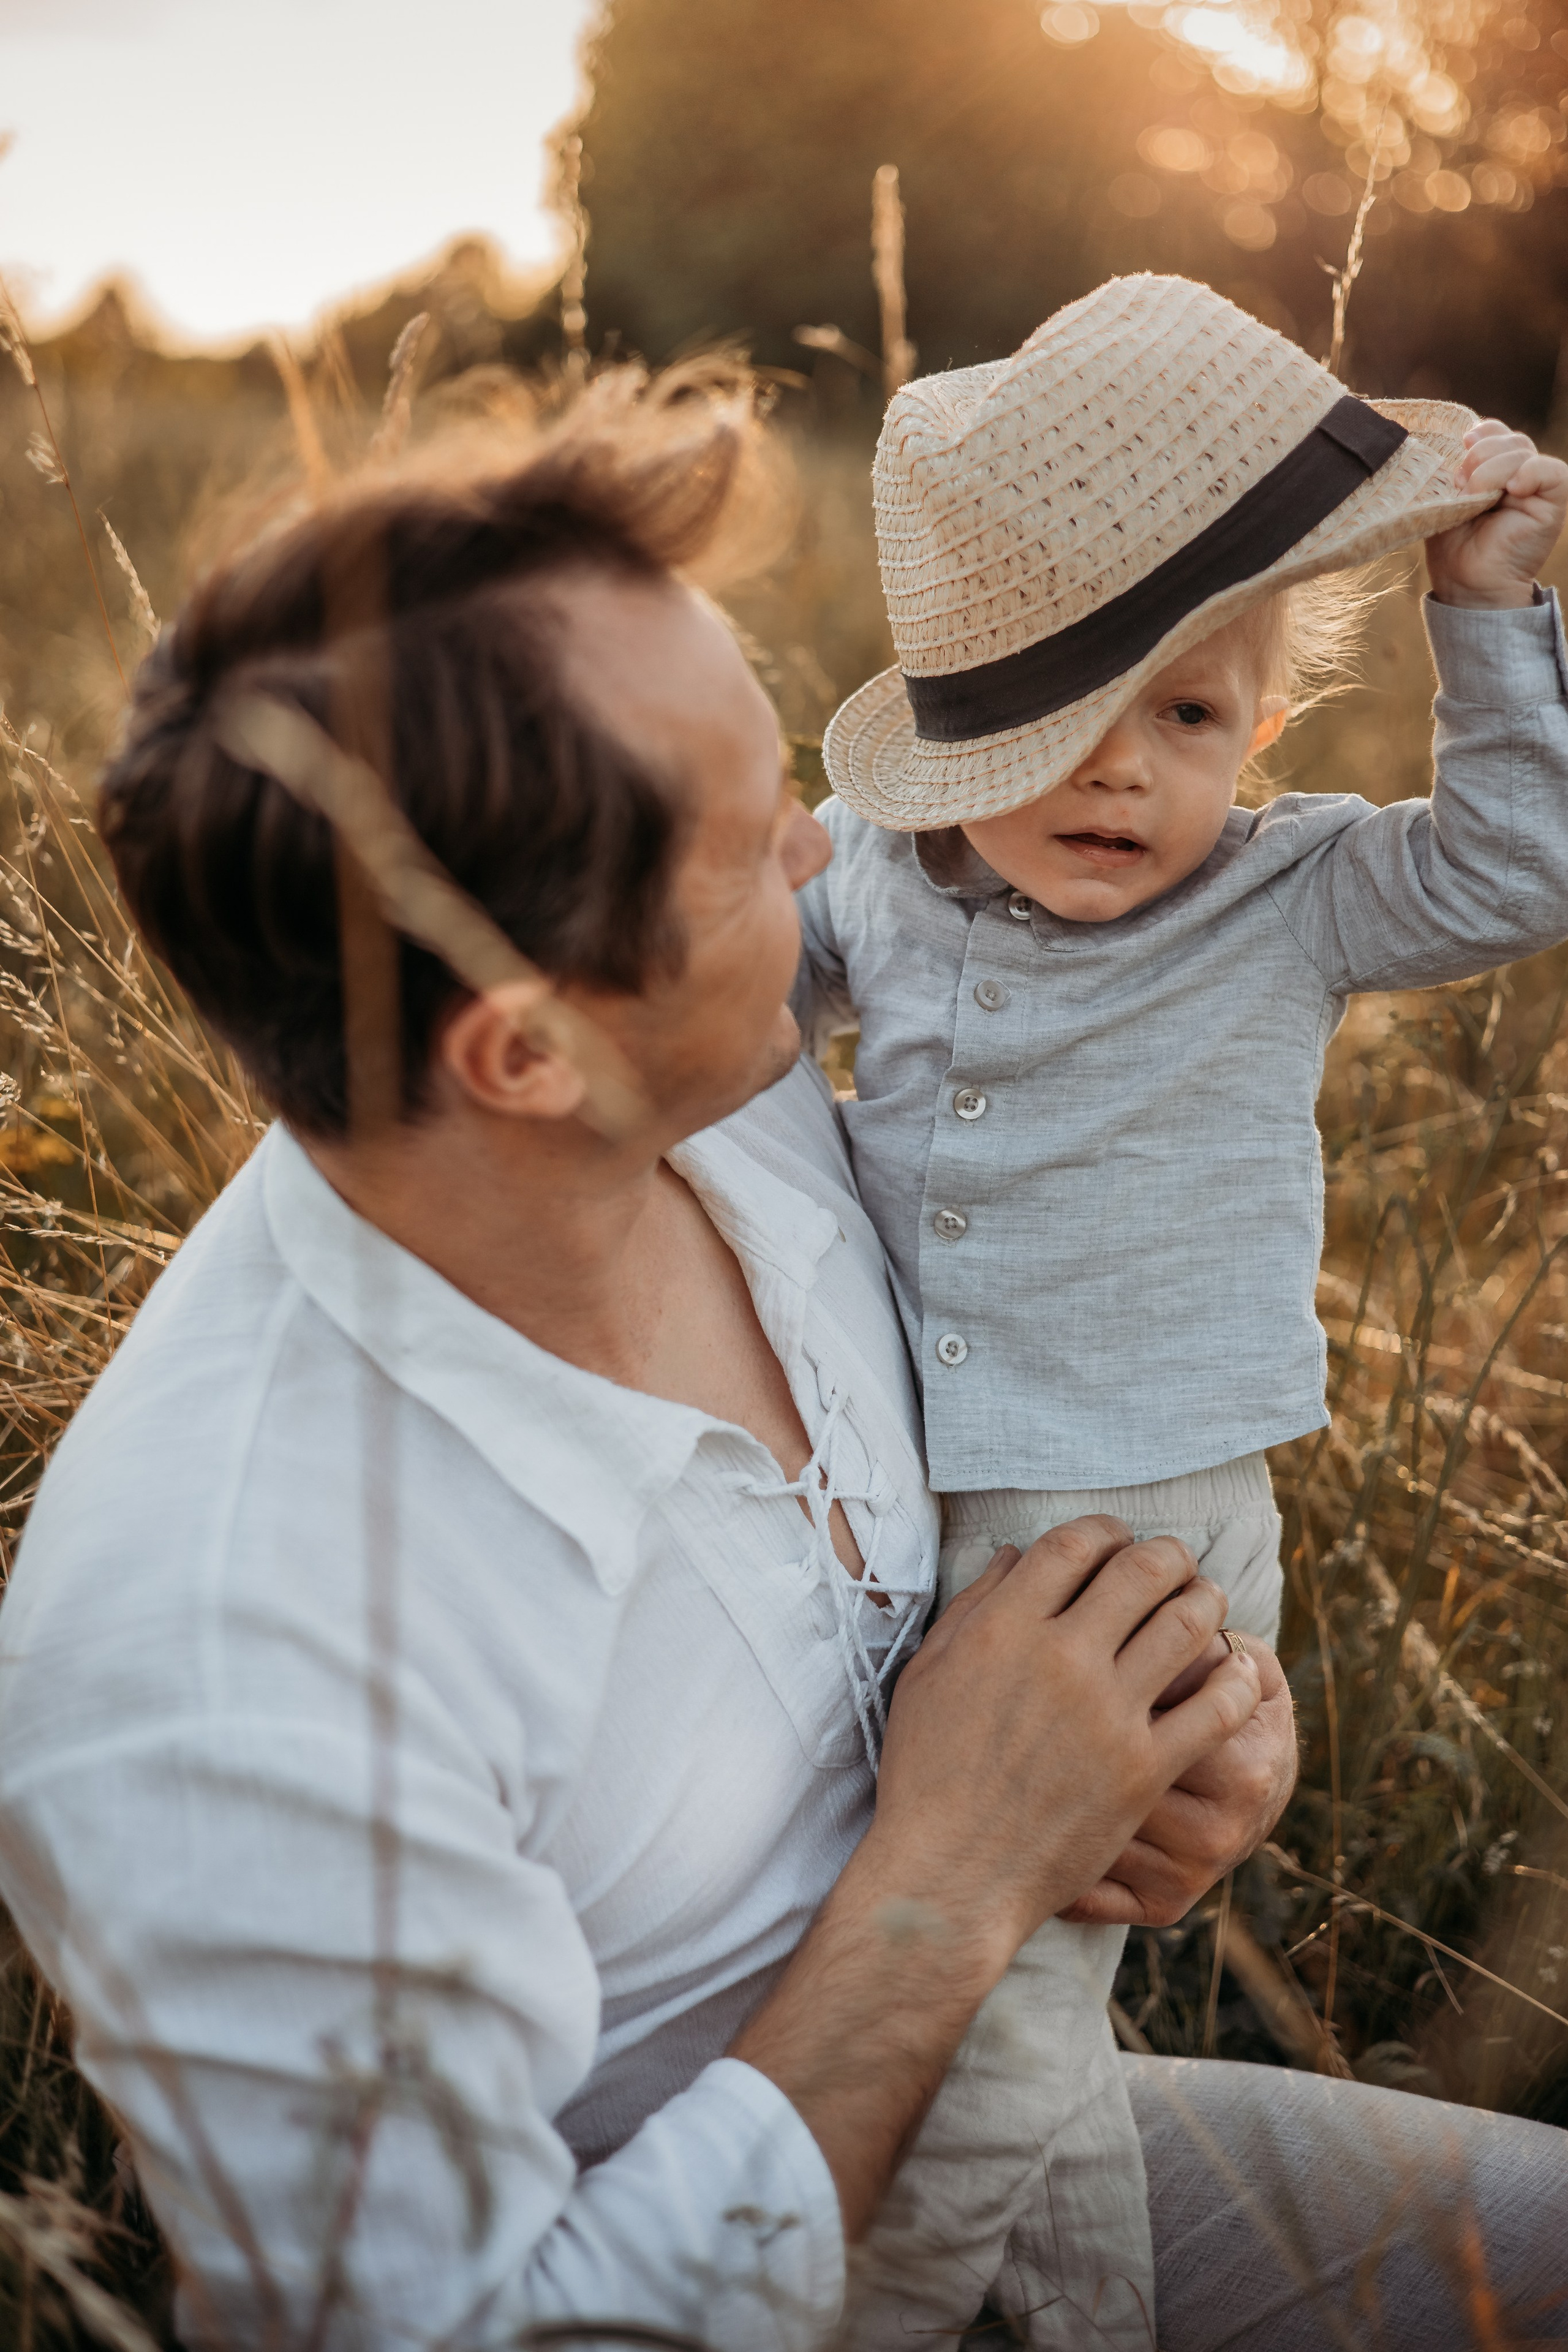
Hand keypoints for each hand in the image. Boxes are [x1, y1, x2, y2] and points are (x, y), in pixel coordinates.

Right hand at [865, 1518, 1261, 1957]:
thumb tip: (1013, 1554)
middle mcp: (1061, 1658)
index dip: (1106, 1532)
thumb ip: (972, 1607)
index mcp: (1003, 1629)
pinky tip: (1235, 1673)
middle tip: (1175, 1565)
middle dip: (1168, 1555)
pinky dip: (1235, 1679)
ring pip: (1188, 1625)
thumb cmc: (925, 1776)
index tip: (1118, 1542)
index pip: (1075, 1544)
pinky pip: (1216, 1707)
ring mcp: (1107, 1714)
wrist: (948, 1876)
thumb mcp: (926, 1676)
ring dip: (1206, 1601)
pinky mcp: (1143, 1769)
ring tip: (1207, 1603)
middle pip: (1142, 1569)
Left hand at [1425, 419, 1567, 608]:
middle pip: (1509, 438)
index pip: (1495, 432)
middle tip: (1461, 480)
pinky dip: (1530, 473)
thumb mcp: (1446, 499)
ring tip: (1474, 495)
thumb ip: (1455, 468)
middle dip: (1481, 453)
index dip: (1481, 432)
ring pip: (1523, 451)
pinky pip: (1551, 471)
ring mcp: (1536, 487)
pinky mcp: (1552, 503)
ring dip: (1493, 468)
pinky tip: (1513, 489)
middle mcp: (1518, 475)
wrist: (1466, 583)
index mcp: (1494, 470)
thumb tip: (1460, 440)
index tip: (1461, 445)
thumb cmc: (1453, 545)